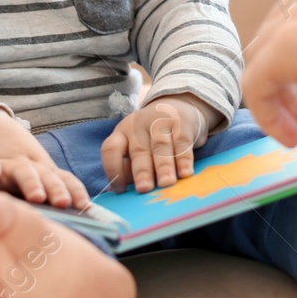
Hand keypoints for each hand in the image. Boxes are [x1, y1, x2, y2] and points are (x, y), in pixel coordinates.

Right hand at [0, 108, 88, 208]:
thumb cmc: (18, 169)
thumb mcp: (38, 176)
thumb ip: (52, 193)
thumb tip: (80, 215)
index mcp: (46, 172)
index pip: (65, 179)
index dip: (76, 191)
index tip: (84, 206)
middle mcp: (31, 167)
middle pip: (47, 176)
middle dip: (56, 189)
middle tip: (63, 203)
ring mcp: (9, 166)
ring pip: (23, 172)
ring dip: (31, 183)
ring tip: (37, 196)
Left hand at [100, 94, 219, 191]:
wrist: (178, 105)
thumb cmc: (152, 136)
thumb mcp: (135, 145)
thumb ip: (128, 167)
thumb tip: (117, 193)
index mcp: (122, 132)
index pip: (111, 149)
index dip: (113, 170)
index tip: (121, 190)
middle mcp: (138, 126)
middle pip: (139, 150)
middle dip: (141, 171)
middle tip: (144, 188)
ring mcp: (160, 122)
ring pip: (161, 146)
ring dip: (163, 166)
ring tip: (165, 183)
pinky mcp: (182, 123)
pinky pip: (182, 143)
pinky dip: (184, 159)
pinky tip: (185, 173)